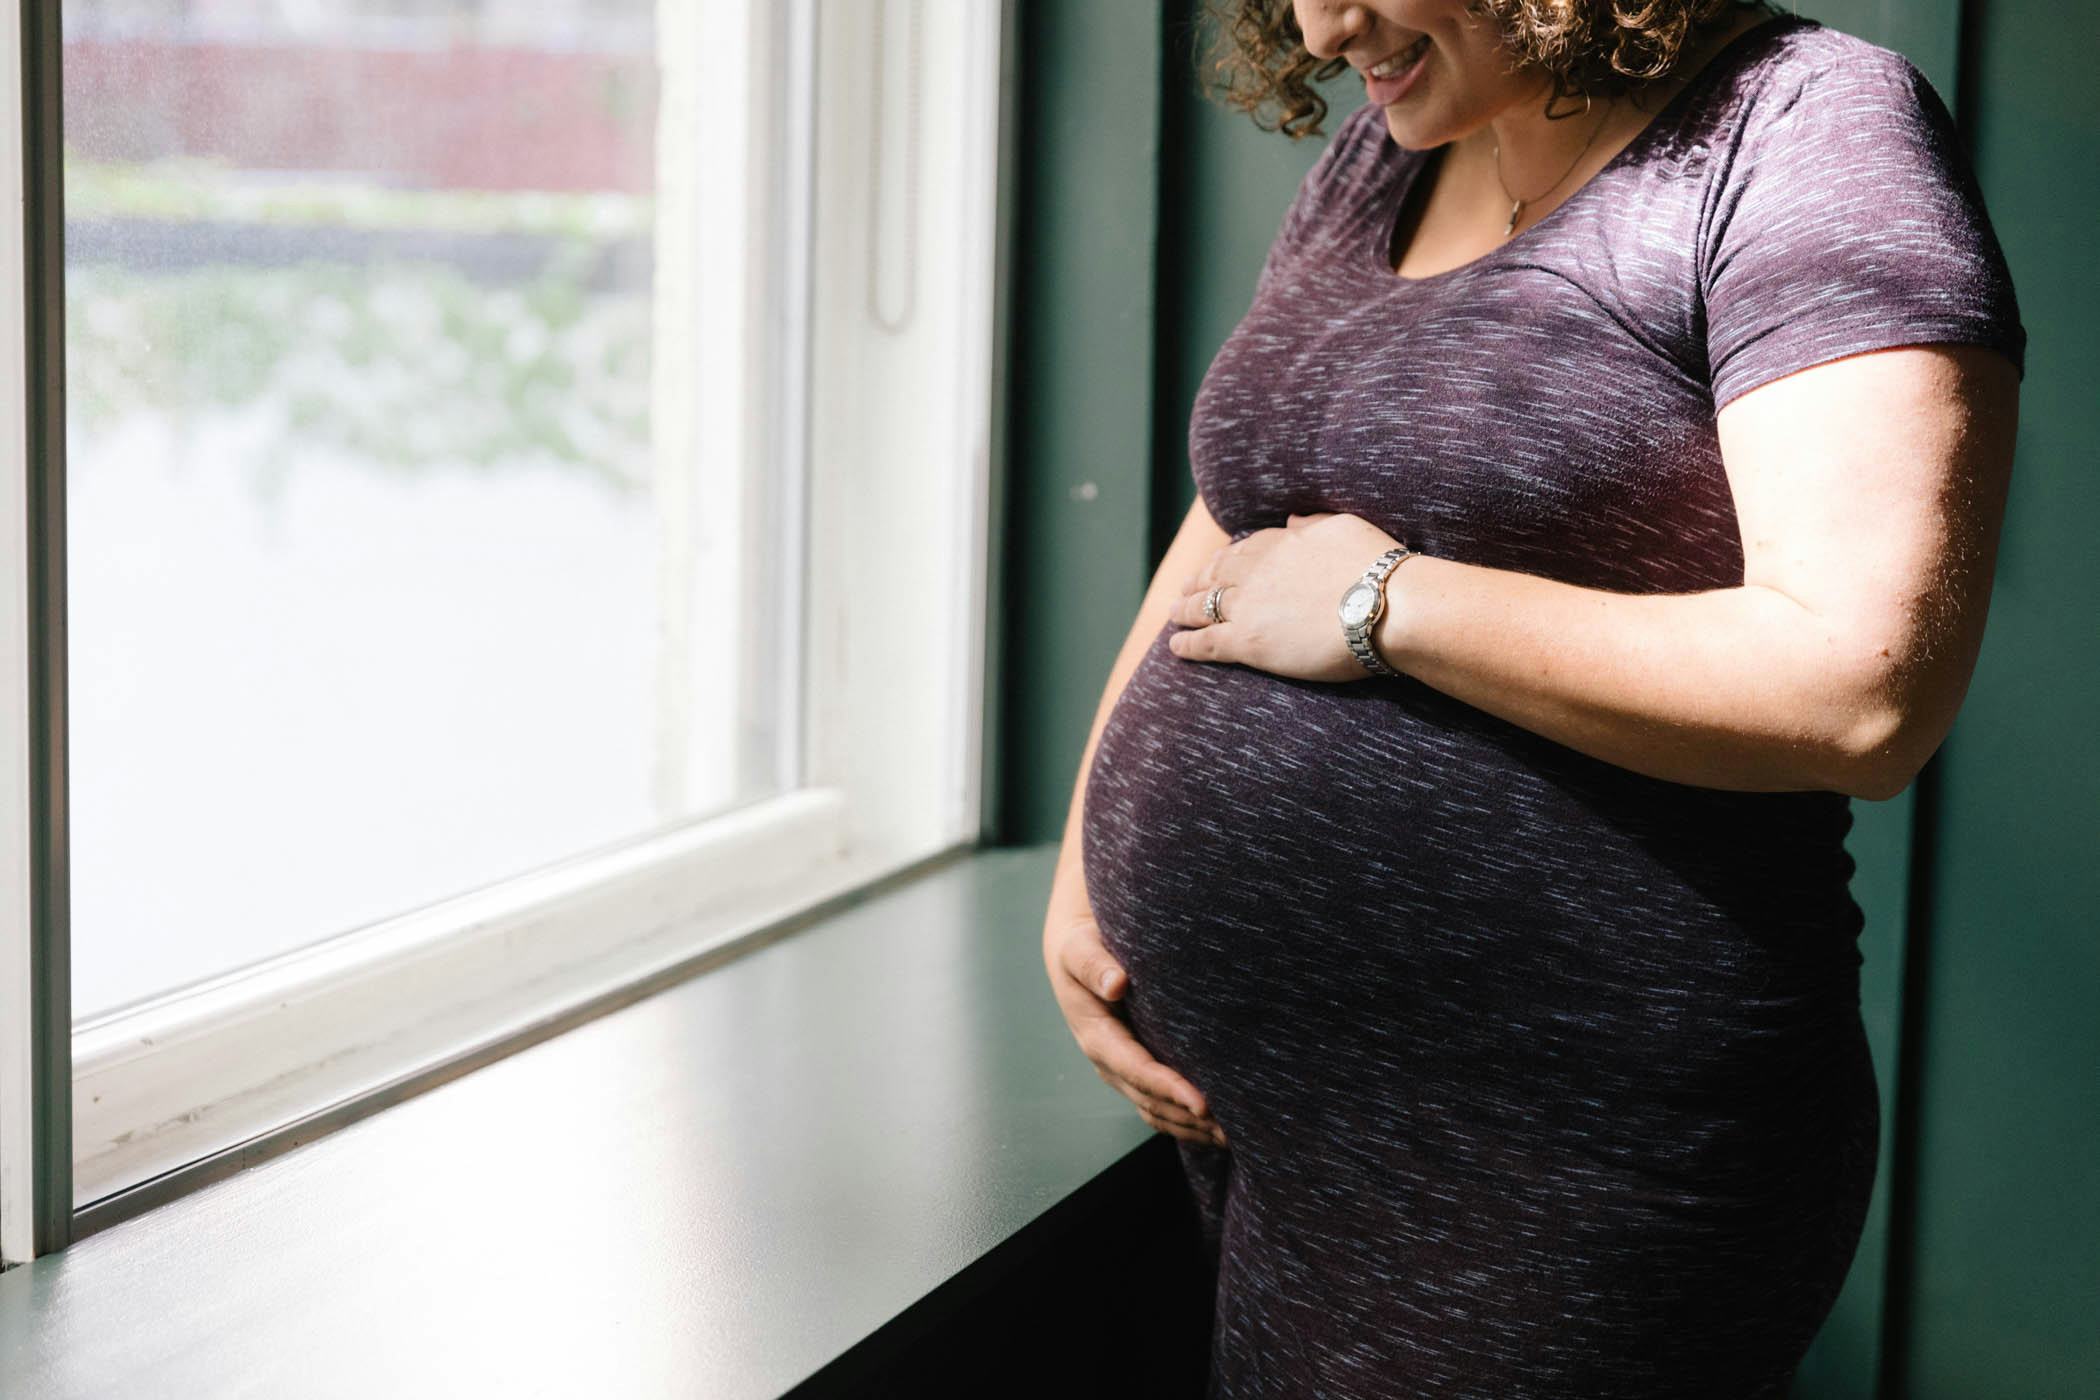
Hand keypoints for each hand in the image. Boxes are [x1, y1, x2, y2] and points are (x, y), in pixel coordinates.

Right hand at [1043, 902, 1227, 1148]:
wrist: (1075, 956)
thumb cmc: (1082, 949)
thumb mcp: (1080, 950)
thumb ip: (1096, 965)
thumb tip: (1116, 983)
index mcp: (1095, 1036)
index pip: (1137, 1070)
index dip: (1169, 1088)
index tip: (1202, 1103)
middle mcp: (1107, 1062)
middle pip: (1150, 1100)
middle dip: (1188, 1118)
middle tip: (1231, 1130)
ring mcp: (1120, 1071)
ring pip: (1155, 1111)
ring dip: (1190, 1128)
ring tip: (1231, 1137)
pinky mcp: (1133, 1071)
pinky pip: (1156, 1106)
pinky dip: (1183, 1121)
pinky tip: (1213, 1128)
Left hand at [1166, 511, 1401, 681]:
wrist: (1383, 605)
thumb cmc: (1376, 567)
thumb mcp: (1345, 528)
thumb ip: (1314, 525)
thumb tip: (1292, 520)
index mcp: (1279, 543)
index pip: (1243, 550)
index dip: (1225, 559)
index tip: (1216, 564)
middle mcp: (1256, 572)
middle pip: (1216, 576)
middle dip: (1198, 581)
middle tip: (1185, 588)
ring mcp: (1247, 606)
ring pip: (1203, 607)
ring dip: (1184, 610)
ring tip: (1173, 615)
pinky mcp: (1247, 642)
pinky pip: (1206, 642)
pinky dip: (1186, 645)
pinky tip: (1174, 647)